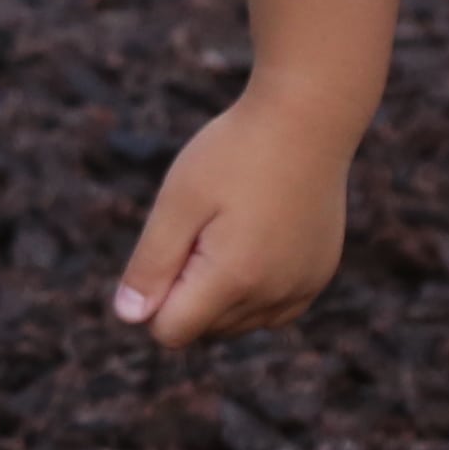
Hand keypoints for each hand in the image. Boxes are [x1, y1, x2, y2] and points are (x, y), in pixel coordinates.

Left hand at [109, 97, 353, 348]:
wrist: (307, 117)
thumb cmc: (234, 152)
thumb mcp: (178, 200)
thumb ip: (152, 264)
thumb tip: (130, 318)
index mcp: (233, 279)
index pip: (170, 332)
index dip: (156, 294)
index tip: (171, 244)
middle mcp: (273, 296)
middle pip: (205, 329)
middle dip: (190, 289)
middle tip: (206, 225)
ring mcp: (301, 289)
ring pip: (239, 323)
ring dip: (222, 291)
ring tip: (233, 226)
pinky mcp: (318, 276)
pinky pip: (272, 310)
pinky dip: (255, 287)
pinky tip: (257, 239)